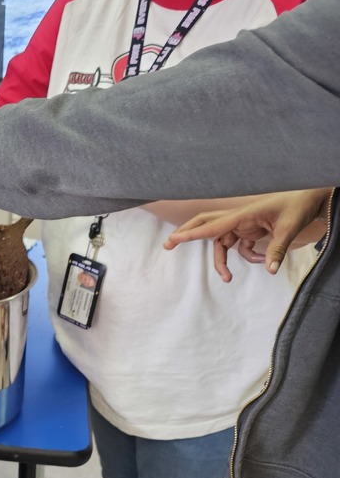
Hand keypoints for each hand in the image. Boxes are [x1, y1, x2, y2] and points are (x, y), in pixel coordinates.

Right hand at [163, 188, 330, 280]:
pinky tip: (262, 260)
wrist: (310, 198)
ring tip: (228, 279)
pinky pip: (239, 247)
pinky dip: (247, 256)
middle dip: (187, 234)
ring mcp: (242, 224)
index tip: (173, 241)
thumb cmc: (298, 206)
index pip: (212, 226)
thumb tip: (270, 270)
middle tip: (168, 245)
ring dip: (223, 260)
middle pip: (204, 224)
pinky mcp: (249, 230)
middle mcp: (238, 218)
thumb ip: (277, 250)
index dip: (191, 234)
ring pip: (221, 243)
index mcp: (243, 214)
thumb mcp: (290, 228)